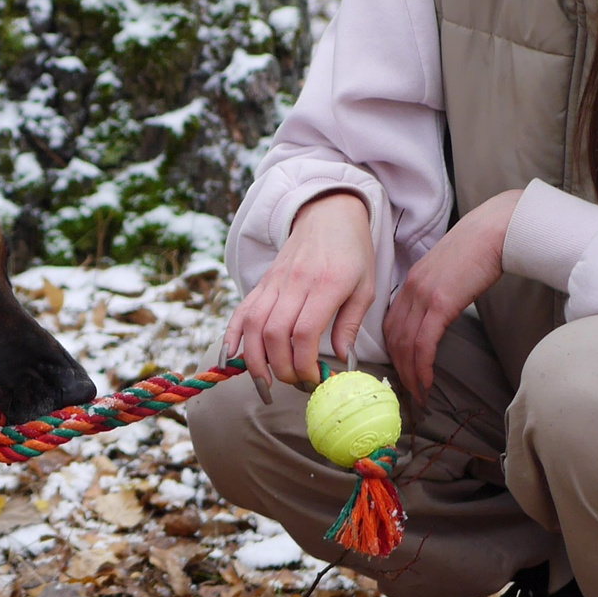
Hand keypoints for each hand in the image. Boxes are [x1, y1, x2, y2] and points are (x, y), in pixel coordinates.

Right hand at [224, 191, 373, 399]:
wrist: (328, 213)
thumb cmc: (352, 251)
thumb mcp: (365, 287)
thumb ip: (350, 324)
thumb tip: (342, 361)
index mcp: (326, 284)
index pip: (304, 332)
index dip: (304, 363)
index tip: (315, 379)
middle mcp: (295, 283)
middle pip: (274, 334)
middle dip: (281, 369)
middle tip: (296, 383)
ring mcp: (274, 282)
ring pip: (253, 326)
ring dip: (255, 360)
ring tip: (265, 383)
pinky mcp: (263, 282)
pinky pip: (242, 311)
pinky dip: (233, 336)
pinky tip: (232, 357)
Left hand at [383, 189, 520, 402]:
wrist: (495, 230)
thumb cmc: (480, 248)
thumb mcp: (450, 270)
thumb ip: (439, 290)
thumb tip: (442, 311)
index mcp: (412, 281)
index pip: (392, 324)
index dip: (395, 352)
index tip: (403, 371)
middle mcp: (411, 289)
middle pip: (394, 338)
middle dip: (400, 369)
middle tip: (410, 391)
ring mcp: (423, 296)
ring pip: (406, 345)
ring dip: (410, 374)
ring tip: (419, 393)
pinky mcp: (440, 303)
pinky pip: (423, 343)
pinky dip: (422, 366)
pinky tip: (427, 381)